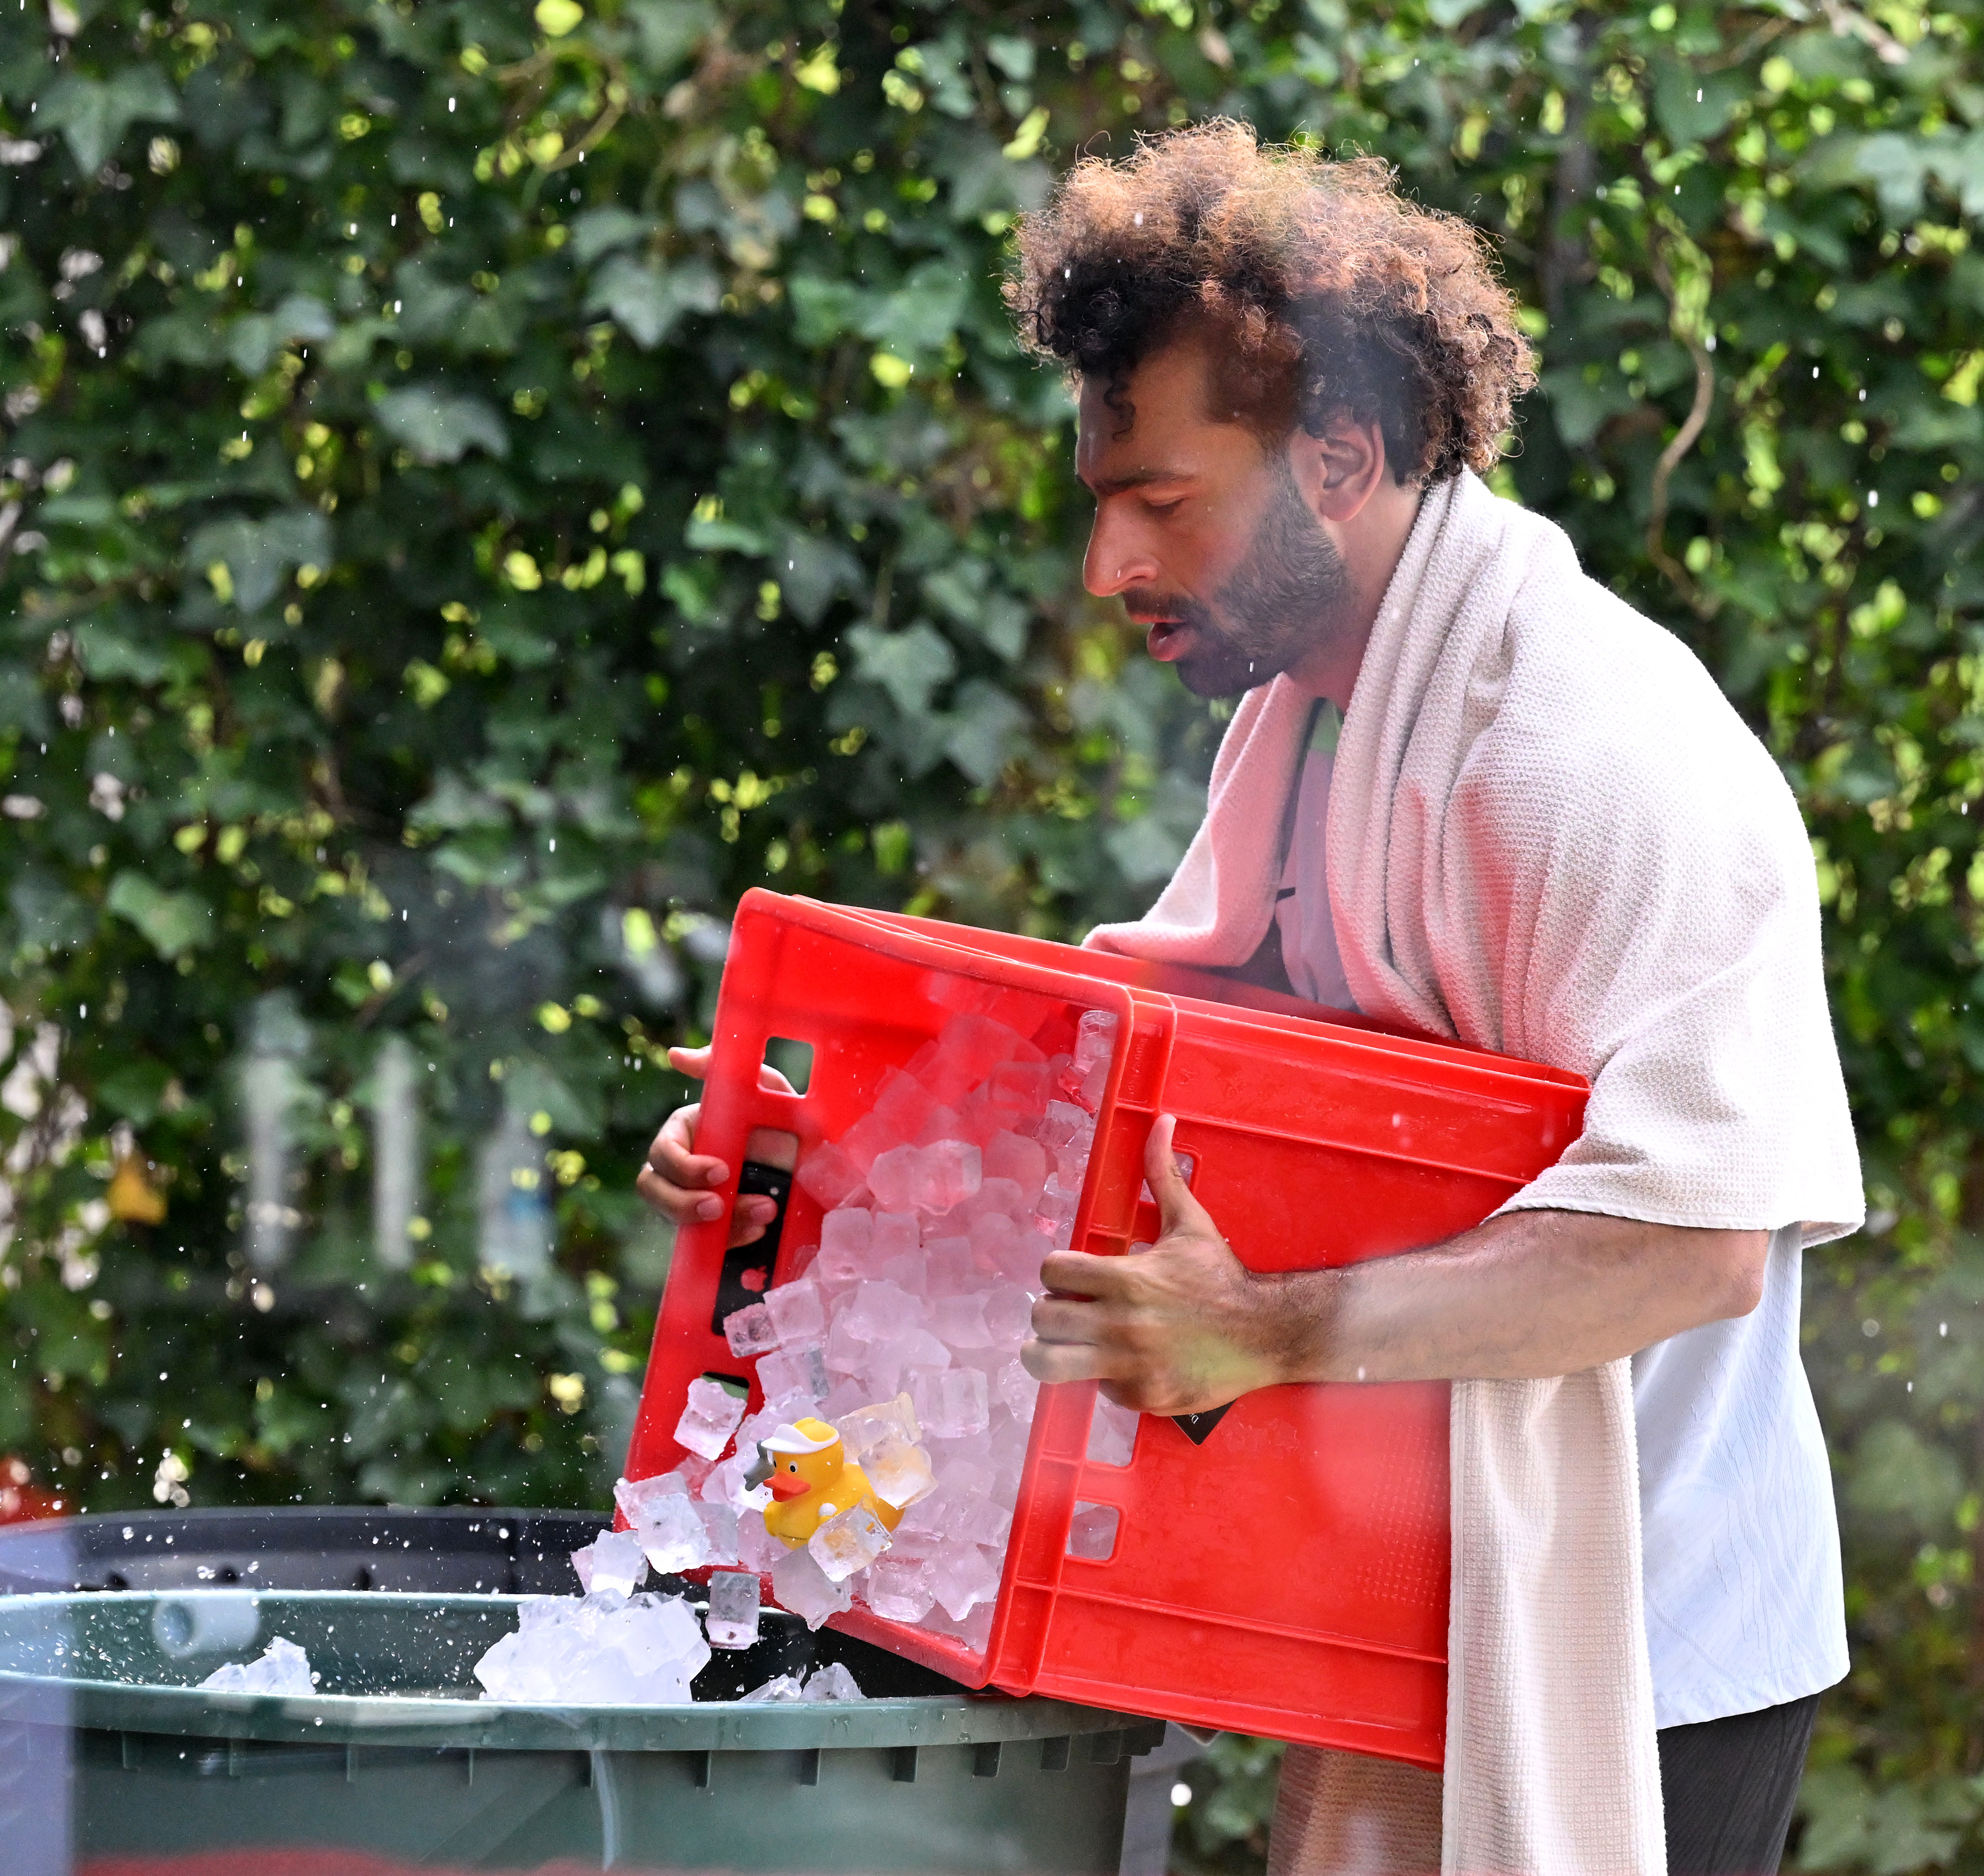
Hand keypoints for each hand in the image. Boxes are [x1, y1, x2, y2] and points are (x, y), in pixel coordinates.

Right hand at [635, 1046, 794, 1248]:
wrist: (816, 1162)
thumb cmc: (785, 1119)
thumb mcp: (765, 1087)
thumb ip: (722, 1067)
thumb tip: (676, 1055)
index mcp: (687, 1133)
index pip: (662, 1153)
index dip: (683, 1166)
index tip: (721, 1171)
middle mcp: (682, 1170)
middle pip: (655, 1192)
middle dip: (683, 1203)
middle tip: (719, 1206)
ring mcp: (695, 1201)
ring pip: (678, 1223)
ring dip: (717, 1225)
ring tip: (762, 1218)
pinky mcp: (714, 1229)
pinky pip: (706, 1245)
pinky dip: (732, 1242)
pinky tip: (760, 1233)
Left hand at [1021, 1114, 1299, 1414]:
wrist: (1267, 1332)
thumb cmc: (1221, 1278)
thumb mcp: (1189, 1222)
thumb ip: (1161, 1174)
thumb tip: (1158, 1123)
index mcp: (1127, 1279)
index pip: (1052, 1272)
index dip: (1056, 1271)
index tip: (1070, 1276)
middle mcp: (1122, 1324)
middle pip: (1042, 1318)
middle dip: (1051, 1310)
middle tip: (1069, 1309)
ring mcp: (1130, 1365)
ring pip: (1049, 1364)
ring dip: (1052, 1352)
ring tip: (1066, 1344)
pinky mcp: (1143, 1396)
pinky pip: (1098, 1390)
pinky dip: (1105, 1378)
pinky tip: (1124, 1364)